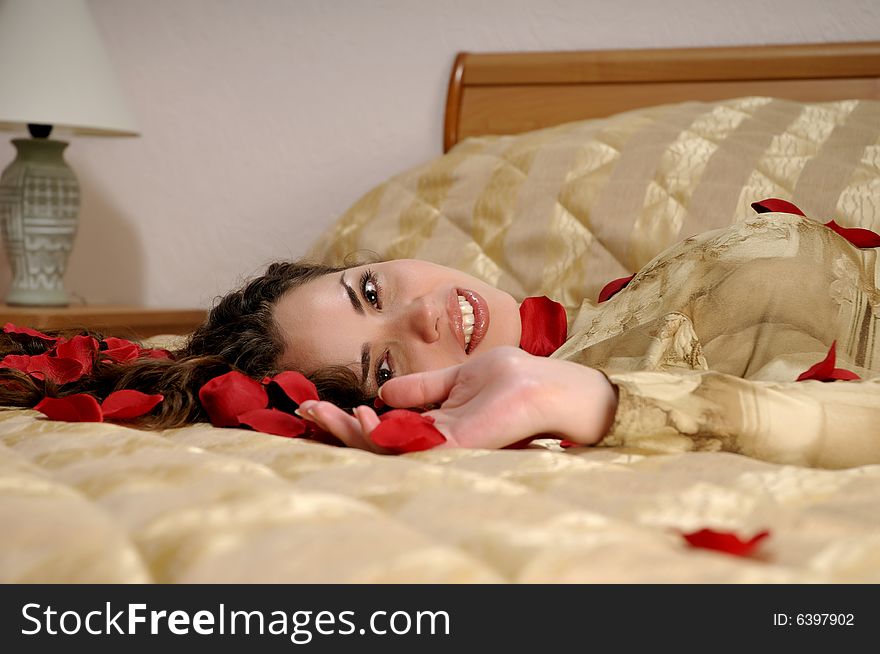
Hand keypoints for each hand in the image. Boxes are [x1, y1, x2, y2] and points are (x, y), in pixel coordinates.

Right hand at [298, 347, 617, 451]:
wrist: (550, 384)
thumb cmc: (513, 379)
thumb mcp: (455, 376)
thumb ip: (422, 387)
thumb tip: (383, 393)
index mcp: (433, 427)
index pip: (382, 430)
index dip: (347, 421)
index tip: (315, 403)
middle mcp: (434, 442)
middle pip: (376, 443)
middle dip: (336, 429)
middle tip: (304, 411)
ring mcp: (445, 447)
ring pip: (385, 448)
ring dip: (348, 432)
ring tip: (319, 413)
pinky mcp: (458, 444)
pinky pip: (410, 444)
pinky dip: (380, 435)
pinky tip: (360, 419)